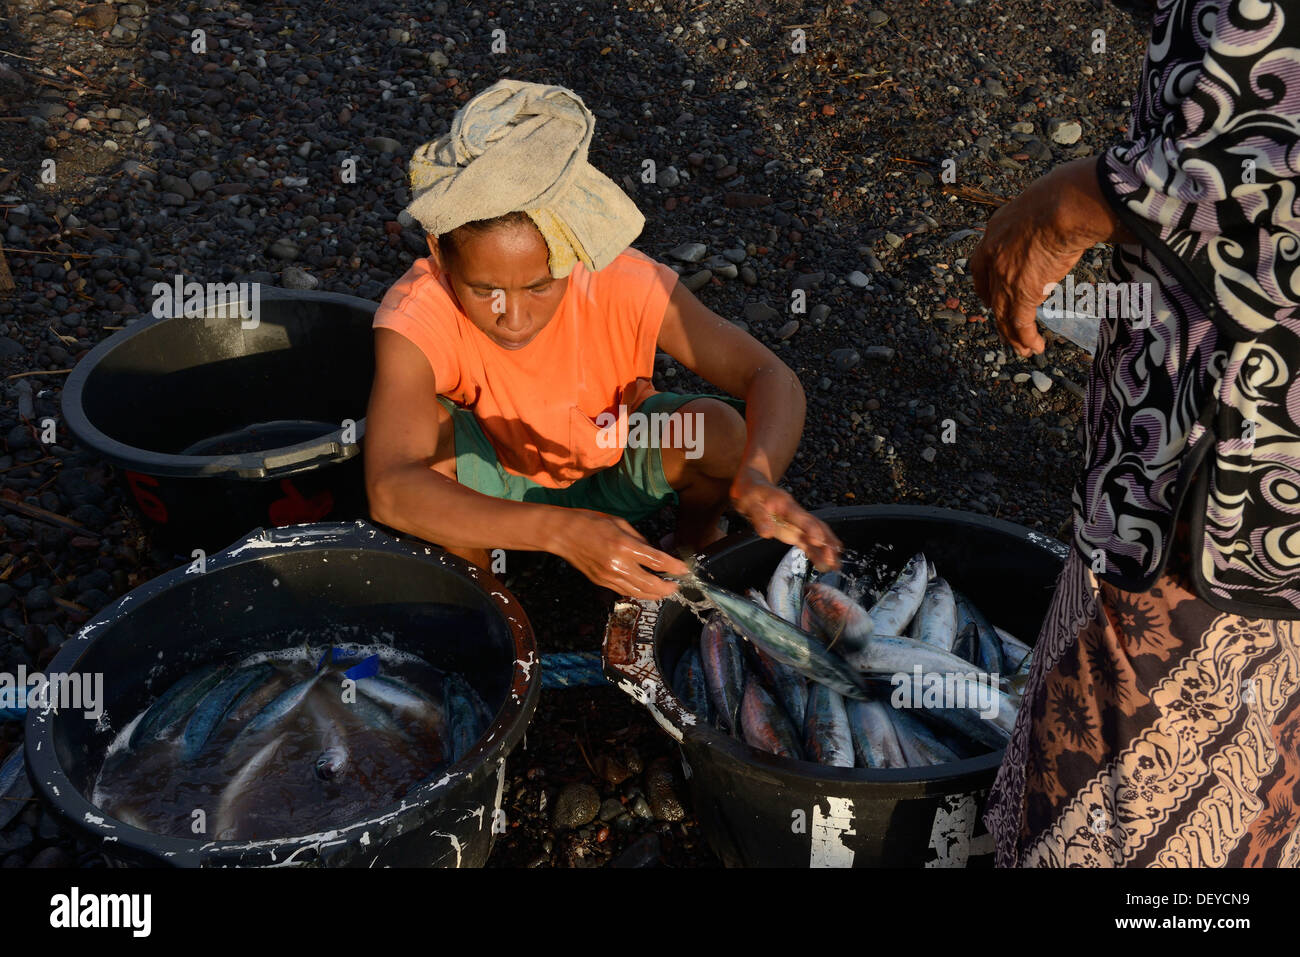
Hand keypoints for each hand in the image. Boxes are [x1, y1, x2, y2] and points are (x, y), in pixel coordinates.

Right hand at [549, 509, 688, 600]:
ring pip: (638, 593)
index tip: (685, 571)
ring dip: (655, 594)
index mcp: (624, 546)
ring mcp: (609, 577)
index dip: (674, 568)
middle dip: (668, 588)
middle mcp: (618, 565)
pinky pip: (625, 592)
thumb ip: (640, 540)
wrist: (563, 534)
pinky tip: (646, 589)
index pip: (656, 561)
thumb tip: (654, 553)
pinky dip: (639, 593)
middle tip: (677, 585)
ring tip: (665, 591)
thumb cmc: (591, 522)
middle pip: (650, 585)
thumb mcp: (620, 523)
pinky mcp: (602, 583)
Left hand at [729, 468, 841, 570]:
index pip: (800, 517)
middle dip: (826, 542)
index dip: (810, 528)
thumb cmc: (750, 491)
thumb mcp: (749, 501)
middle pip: (815, 526)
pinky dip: (817, 552)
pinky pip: (808, 541)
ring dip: (826, 549)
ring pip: (815, 535)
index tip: (819, 540)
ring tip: (836, 565)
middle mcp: (795, 513)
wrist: (753, 483)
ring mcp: (796, 522)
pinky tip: (825, 562)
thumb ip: (759, 517)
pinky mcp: (793, 530)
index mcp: (784, 504)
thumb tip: (767, 533)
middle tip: (833, 558)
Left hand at [970, 157, 1125, 357]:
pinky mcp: (1020, 291)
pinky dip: (1026, 338)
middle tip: (1006, 329)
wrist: (1067, 204)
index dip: (986, 284)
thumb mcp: (1042, 203)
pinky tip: (1035, 347)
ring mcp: (1004, 275)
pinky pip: (1020, 322)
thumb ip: (1041, 220)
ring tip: (1023, 349)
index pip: (980, 265)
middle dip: (998, 314)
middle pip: (989, 293)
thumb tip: (1066, 219)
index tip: (991, 297)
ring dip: (1013, 334)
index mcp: (995, 231)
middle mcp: (993, 254)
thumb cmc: (1067, 195)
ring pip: (1003, 313)